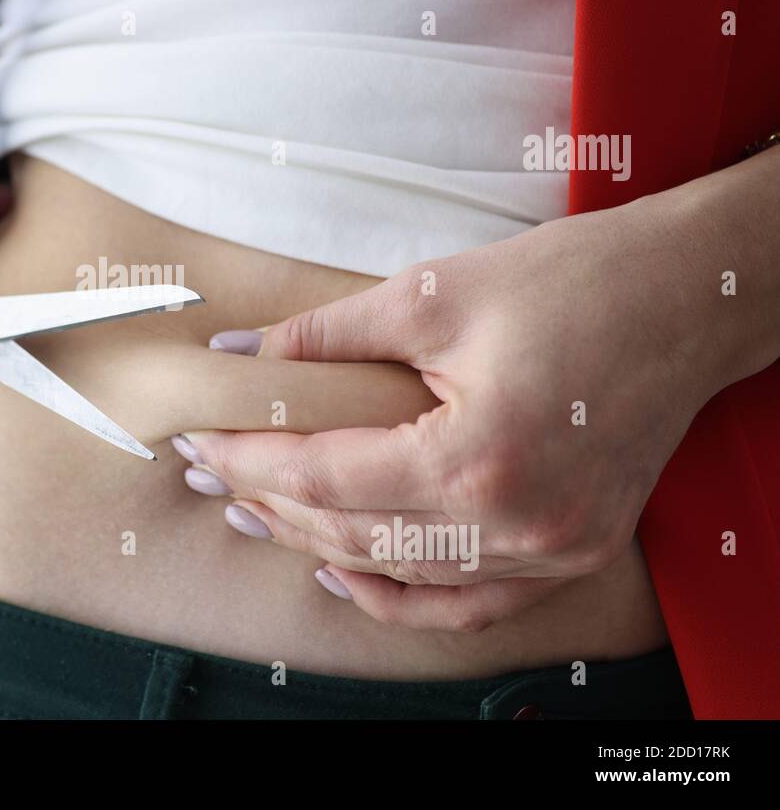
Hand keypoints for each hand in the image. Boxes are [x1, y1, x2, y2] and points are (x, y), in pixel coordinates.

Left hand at [180, 191, 758, 631]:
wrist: (686, 299)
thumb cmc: (568, 282)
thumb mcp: (432, 295)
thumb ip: (323, 336)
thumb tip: (237, 354)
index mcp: (477, 457)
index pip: (326, 478)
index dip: (250, 460)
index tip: (198, 441)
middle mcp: (514, 524)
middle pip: (353, 534)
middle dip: (268, 502)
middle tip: (208, 473)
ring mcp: (550, 550)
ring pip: (401, 573)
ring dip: (318, 544)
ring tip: (254, 510)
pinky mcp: (571, 552)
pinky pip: (466, 602)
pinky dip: (398, 594)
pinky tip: (340, 569)